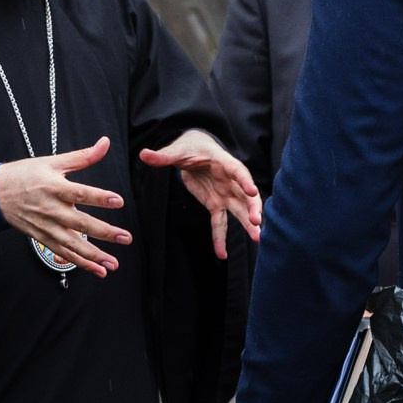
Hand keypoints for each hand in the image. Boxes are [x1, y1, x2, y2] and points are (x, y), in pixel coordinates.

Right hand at [0, 138, 130, 276]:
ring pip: (72, 245)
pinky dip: (80, 263)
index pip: (79, 193)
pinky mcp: (43, 238)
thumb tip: (105, 143)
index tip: (118, 201)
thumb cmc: (25, 175)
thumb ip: (82, 156)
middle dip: (104, 232)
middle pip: (80, 223)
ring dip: (94, 256)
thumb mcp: (52, 161)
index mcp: (54, 187)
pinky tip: (98, 269)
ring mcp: (46, 227)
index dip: (99, 197)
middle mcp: (51, 209)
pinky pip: (63, 254)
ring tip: (113, 263)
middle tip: (126, 238)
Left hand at [140, 130, 262, 258]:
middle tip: (257, 222)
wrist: (193, 152)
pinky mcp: (216, 205)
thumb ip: (163, 156)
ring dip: (248, 225)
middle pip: (245, 195)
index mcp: (223, 162)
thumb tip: (144, 154)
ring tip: (257, 239)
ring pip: (239, 211)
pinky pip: (220, 223)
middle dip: (253, 208)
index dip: (245, 181)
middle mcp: (229, 180)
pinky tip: (221, 254)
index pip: (238, 171)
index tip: (252, 192)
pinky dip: (220, 239)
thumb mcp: (176, 150)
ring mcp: (224, 194)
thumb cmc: (190, 147)